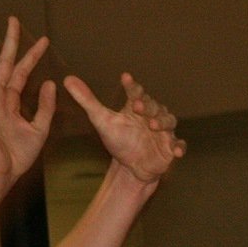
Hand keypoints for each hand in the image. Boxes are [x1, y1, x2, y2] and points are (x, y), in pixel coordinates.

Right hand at [0, 17, 55, 183]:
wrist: (1, 173)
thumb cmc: (17, 158)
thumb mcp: (39, 129)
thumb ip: (44, 107)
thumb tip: (49, 83)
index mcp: (9, 102)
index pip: (21, 72)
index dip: (32, 55)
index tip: (44, 40)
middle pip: (1, 62)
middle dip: (7, 41)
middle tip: (13, 19)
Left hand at [63, 72, 185, 183]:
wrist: (131, 168)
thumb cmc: (119, 141)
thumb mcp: (101, 121)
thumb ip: (87, 100)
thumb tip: (67, 79)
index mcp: (136, 107)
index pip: (135, 92)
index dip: (131, 86)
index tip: (125, 78)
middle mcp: (152, 115)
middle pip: (154, 105)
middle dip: (147, 105)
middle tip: (137, 106)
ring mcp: (164, 131)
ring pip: (169, 121)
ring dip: (163, 122)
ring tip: (153, 125)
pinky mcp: (171, 148)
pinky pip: (180, 145)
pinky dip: (180, 146)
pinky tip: (176, 151)